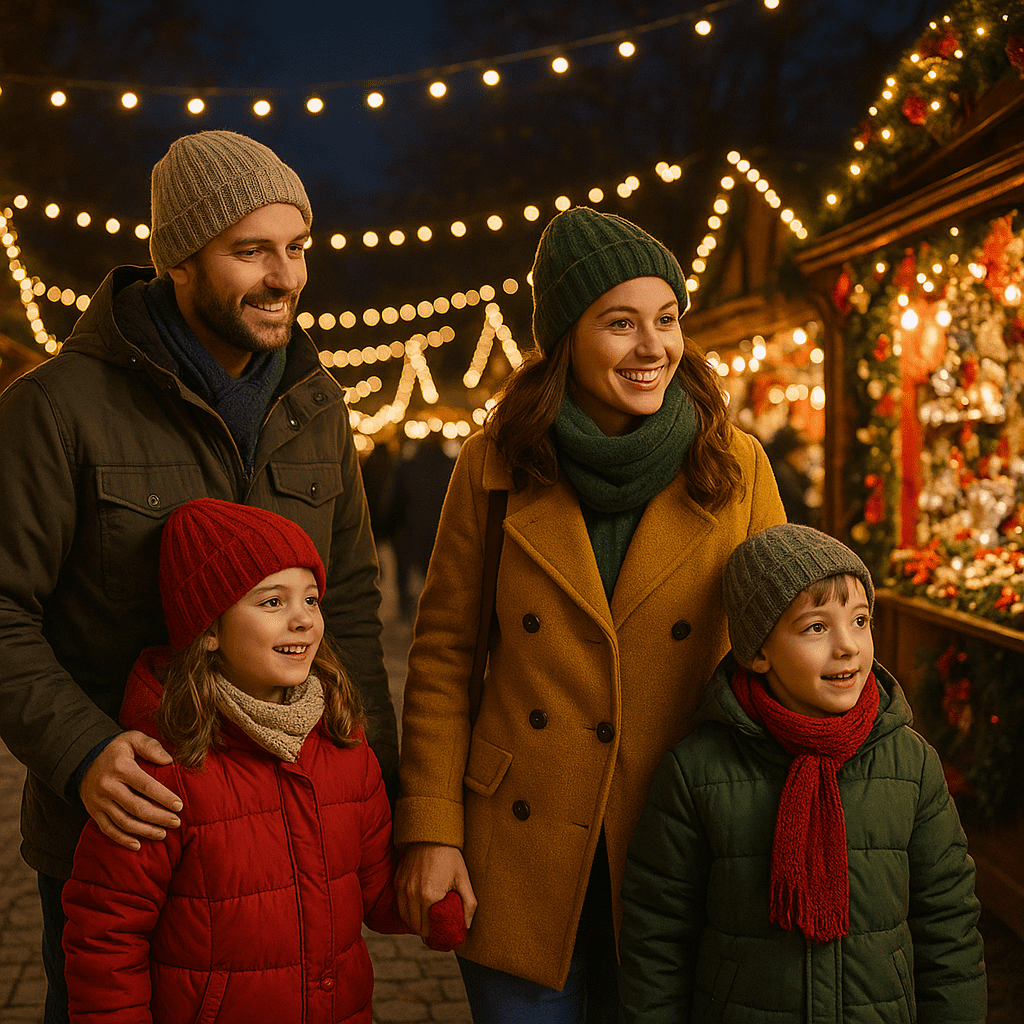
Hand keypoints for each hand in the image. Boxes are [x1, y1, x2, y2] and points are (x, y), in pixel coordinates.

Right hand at [79, 731, 182, 850]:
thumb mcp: (132, 738)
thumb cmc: (116, 750)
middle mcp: (108, 786)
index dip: (164, 797)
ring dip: (145, 831)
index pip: (146, 786)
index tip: (179, 806)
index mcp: (121, 768)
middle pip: (137, 808)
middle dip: (159, 817)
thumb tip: (169, 761)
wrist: (83, 759)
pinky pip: (108, 830)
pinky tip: (138, 845)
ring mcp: (99, 802)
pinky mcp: (93, 812)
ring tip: (163, 833)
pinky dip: (123, 839)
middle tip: (176, 822)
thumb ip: (151, 746)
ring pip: (124, 822)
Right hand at [396, 842, 476, 937]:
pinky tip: (418, 908)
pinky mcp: (397, 882)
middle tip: (436, 928)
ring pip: (405, 918)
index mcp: (429, 897)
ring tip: (427, 920)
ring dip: (415, 922)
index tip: (442, 934)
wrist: (431, 834)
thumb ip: (468, 904)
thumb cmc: (449, 856)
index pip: (428, 930)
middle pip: (416, 927)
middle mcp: (412, 895)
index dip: (435, 935)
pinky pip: (400, 905)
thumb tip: (466, 926)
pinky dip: (407, 911)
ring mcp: (402, 889)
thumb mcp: (463, 878)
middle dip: (426, 931)